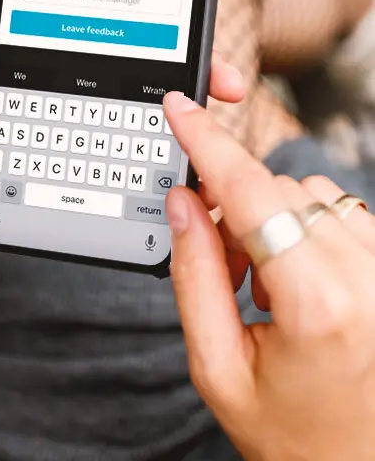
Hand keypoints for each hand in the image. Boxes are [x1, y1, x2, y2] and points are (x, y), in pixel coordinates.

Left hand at [0, 0, 248, 268]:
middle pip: (140, 44)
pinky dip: (165, 147)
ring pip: (145, 99)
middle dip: (191, 21)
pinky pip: (128, 155)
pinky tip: (189, 141)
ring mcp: (70, 121)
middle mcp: (58, 75)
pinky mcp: (73, 168)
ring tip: (220, 81)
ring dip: (191, 86)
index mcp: (32, 37)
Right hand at [164, 92, 374, 460]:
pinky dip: (309, 228)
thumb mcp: (217, 366)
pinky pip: (343, 211)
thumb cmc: (292, 435)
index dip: (209, 144)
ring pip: (312, 194)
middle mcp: (368, 278)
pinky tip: (302, 278)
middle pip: (278, 190)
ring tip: (267, 285)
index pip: (252, 194)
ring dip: (274, 220)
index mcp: (318, 305)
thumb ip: (193, 275)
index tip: (182, 110)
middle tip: (223, 266)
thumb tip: (183, 203)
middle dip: (234, 210)